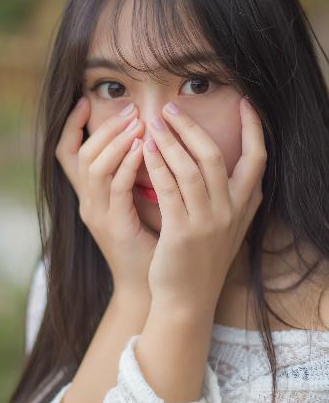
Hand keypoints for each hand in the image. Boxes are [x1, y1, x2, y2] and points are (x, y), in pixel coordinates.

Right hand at [55, 98, 158, 294]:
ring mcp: (97, 214)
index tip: (86, 101)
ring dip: (116, 141)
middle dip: (104, 128)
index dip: (71, 126)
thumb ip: (132, 174)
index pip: (67, 153)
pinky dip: (127, 164)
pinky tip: (144, 148)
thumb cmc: (148, 239)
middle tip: (131, 111)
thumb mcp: (134, 202)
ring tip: (139, 123)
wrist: (148, 284)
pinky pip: (115, 187)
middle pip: (81, 154)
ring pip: (94, 167)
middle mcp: (87, 202)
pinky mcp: (114, 225)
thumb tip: (145, 137)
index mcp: (90, 195)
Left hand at [142, 97, 266, 312]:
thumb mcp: (228, 227)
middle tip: (170, 107)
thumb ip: (234, 197)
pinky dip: (157, 164)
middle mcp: (231, 211)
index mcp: (245, 206)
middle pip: (215, 156)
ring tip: (152, 121)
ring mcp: (208, 222)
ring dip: (170, 140)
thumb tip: (235, 165)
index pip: (258, 159)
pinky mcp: (182, 232)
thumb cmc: (202, 258)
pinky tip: (145, 149)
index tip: (245, 103)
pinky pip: (169, 189)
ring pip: (191, 168)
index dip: (253, 129)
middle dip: (191, 127)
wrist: (188, 299)